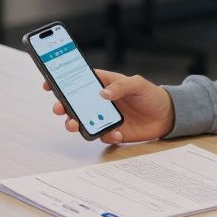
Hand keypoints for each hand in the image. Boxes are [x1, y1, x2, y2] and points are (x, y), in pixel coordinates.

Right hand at [44, 70, 173, 143]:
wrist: (167, 115)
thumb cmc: (151, 94)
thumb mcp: (138, 84)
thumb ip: (121, 86)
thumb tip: (103, 93)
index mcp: (103, 84)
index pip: (78, 81)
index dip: (61, 81)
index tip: (49, 84)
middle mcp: (99, 101)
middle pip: (74, 104)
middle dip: (62, 106)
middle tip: (59, 109)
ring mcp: (104, 117)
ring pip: (82, 122)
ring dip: (75, 123)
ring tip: (75, 125)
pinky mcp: (112, 132)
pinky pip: (102, 135)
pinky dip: (105, 135)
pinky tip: (116, 133)